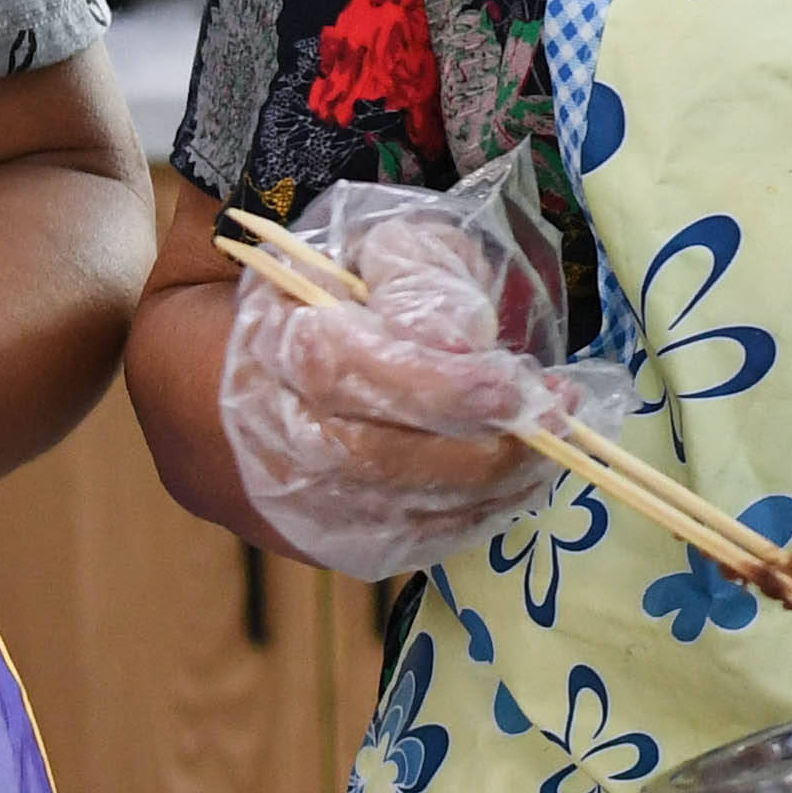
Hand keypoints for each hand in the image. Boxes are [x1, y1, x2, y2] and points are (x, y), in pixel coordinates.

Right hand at [218, 160, 642, 580]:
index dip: (432, 385)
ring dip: (488, 486)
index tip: (512, 381)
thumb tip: (462, 341)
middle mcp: (259, 433)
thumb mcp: (370, 247)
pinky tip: (515, 480)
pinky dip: (469, 516)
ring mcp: (281, 500)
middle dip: (479, 445)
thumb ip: (416, 275)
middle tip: (556, 418)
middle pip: (370, 458)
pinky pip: (400, 544)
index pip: (341, 373)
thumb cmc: (324, 292)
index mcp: (262, 343)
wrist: (235, 367)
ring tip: (552, 444)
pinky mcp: (314, 542)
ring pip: (391, 513)